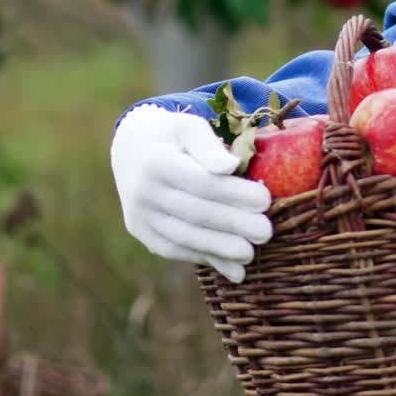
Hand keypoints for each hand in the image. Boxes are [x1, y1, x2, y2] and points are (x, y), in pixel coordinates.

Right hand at [111, 103, 272, 284]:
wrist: (130, 149)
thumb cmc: (171, 135)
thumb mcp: (188, 126)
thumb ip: (208, 146)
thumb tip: (231, 167)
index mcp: (157, 161)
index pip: (201, 182)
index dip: (234, 194)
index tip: (264, 200)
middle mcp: (143, 192)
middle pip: (195, 213)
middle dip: (233, 225)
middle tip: (265, 231)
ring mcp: (140, 216)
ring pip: (184, 238)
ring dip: (221, 249)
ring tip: (251, 253)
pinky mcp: (142, 233)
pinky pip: (176, 250)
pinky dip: (206, 259)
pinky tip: (234, 269)